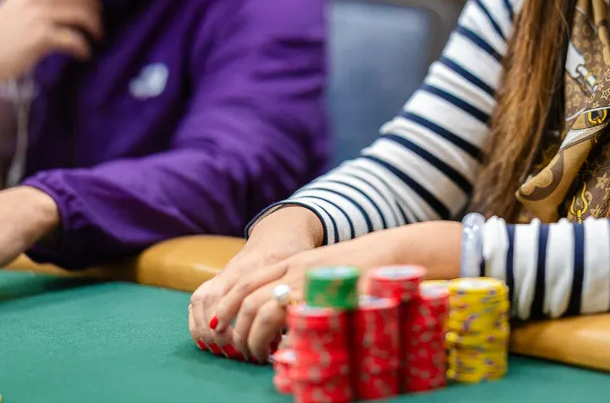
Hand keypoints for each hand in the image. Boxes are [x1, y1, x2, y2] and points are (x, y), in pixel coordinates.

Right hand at [0, 0, 101, 93]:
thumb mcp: (15, 10)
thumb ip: (38, 2)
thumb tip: (67, 3)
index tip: (90, 5)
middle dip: (95, 9)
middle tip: (97, 24)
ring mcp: (38, 15)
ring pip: (82, 12)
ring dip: (95, 26)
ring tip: (96, 38)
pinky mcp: (40, 36)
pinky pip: (74, 38)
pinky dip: (84, 47)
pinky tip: (84, 54)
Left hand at [190, 219, 460, 363]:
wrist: (393, 253)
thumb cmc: (361, 267)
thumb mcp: (324, 270)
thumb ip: (302, 285)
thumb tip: (282, 317)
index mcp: (292, 261)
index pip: (246, 279)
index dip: (226, 302)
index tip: (215, 323)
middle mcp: (294, 269)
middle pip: (248, 296)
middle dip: (234, 326)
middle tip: (234, 348)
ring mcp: (308, 282)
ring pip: (262, 309)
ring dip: (252, 337)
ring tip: (254, 355)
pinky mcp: (322, 296)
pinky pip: (289, 317)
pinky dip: (277, 337)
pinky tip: (278, 351)